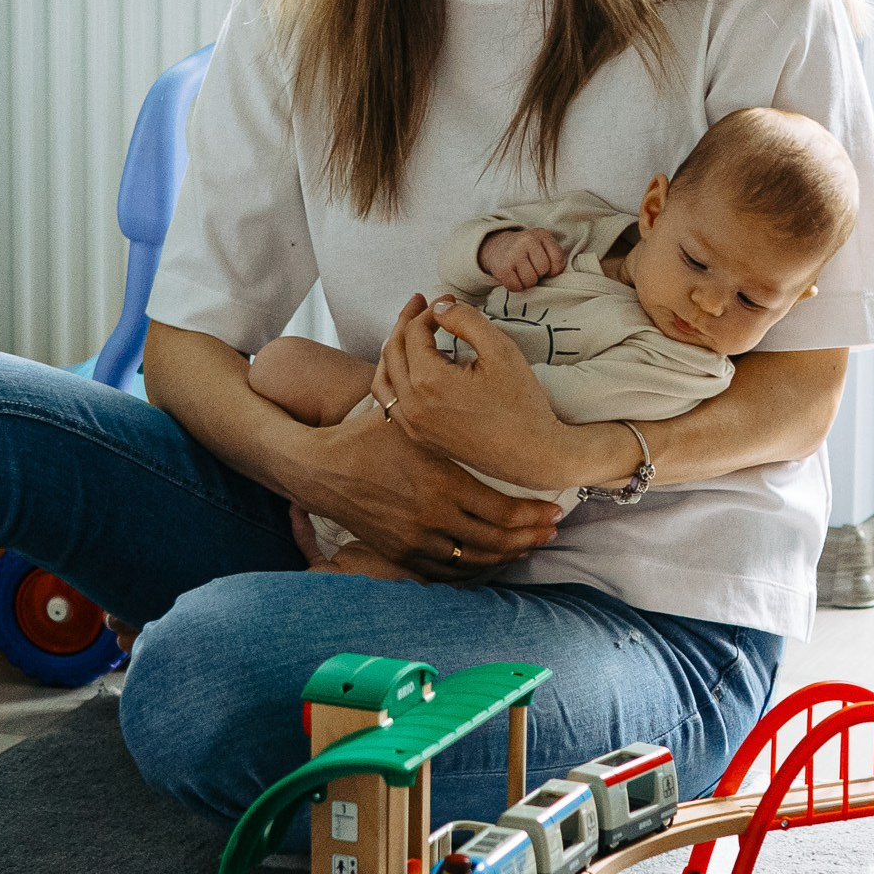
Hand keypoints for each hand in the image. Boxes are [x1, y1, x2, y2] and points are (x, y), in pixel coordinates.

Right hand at [289, 297, 561, 578]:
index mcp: (442, 481)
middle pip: (498, 540)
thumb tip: (437, 301)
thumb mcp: (403, 402)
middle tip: (551, 530)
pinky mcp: (403, 553)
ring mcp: (417, 539)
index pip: (504, 511)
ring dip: (509, 555)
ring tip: (531, 544)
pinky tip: (493, 558)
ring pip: (477, 559)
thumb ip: (425, 358)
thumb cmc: (365, 435)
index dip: (533, 513)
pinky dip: (476, 568)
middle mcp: (432, 515)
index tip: (554, 508)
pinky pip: (449, 571)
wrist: (319, 470)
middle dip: (529, 537)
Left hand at [378, 296, 573, 490]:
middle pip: (393, 352)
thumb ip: (466, 320)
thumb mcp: (500, 349)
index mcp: (428, 381)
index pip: (414, 333)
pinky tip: (408, 370)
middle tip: (421, 304)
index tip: (449, 301)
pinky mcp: (420, 439)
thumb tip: (440, 308)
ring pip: (384, 381)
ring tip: (408, 333)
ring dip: (393, 351)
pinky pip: (391, 406)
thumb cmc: (521, 403)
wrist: (533, 454)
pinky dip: (393, 381)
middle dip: (406, 323)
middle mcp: (412, 405)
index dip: (430, 310)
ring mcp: (413, 426)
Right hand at [478, 225, 567, 289]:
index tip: (545, 267)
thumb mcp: (541, 245)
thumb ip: (553, 256)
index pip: (558, 258)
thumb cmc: (525, 251)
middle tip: (530, 269)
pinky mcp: (502, 267)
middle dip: (539, 274)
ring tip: (520, 273)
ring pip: (530, 280)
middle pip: (543, 269)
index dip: (554, 269)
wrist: (496, 246)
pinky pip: (516, 286)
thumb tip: (553, 276)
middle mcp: (527, 240)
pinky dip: (515, 286)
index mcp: (541, 234)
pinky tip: (512, 277)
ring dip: (527, 282)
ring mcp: (513, 252)